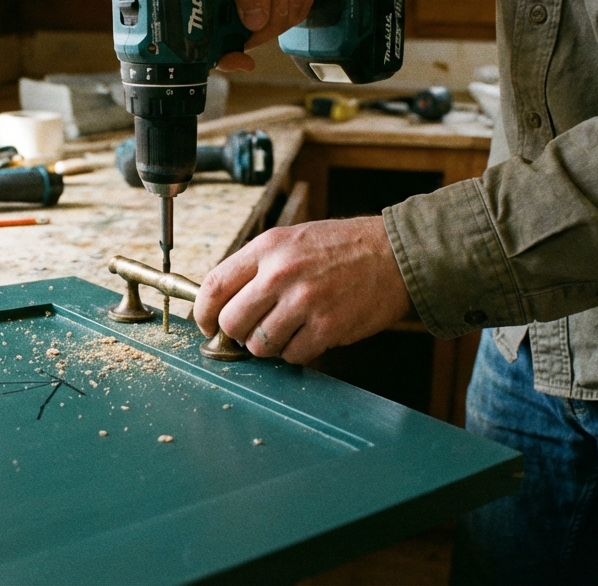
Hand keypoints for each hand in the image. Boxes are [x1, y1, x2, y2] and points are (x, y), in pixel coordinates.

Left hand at [193, 216, 412, 364]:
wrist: (394, 255)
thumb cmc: (341, 248)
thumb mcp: (291, 241)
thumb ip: (257, 268)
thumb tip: (223, 302)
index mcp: (267, 248)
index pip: (213, 286)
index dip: (203, 312)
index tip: (207, 324)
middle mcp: (281, 273)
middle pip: (231, 322)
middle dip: (235, 335)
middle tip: (249, 332)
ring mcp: (304, 302)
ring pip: (259, 345)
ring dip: (267, 346)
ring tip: (286, 330)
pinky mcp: (327, 327)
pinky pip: (292, 356)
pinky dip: (295, 352)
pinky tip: (309, 334)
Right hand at [211, 0, 315, 71]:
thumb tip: (252, 21)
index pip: (201, 28)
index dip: (220, 50)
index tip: (240, 60)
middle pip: (237, 33)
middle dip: (266, 25)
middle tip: (281, 0)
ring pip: (261, 26)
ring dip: (284, 15)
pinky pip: (277, 13)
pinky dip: (293, 8)